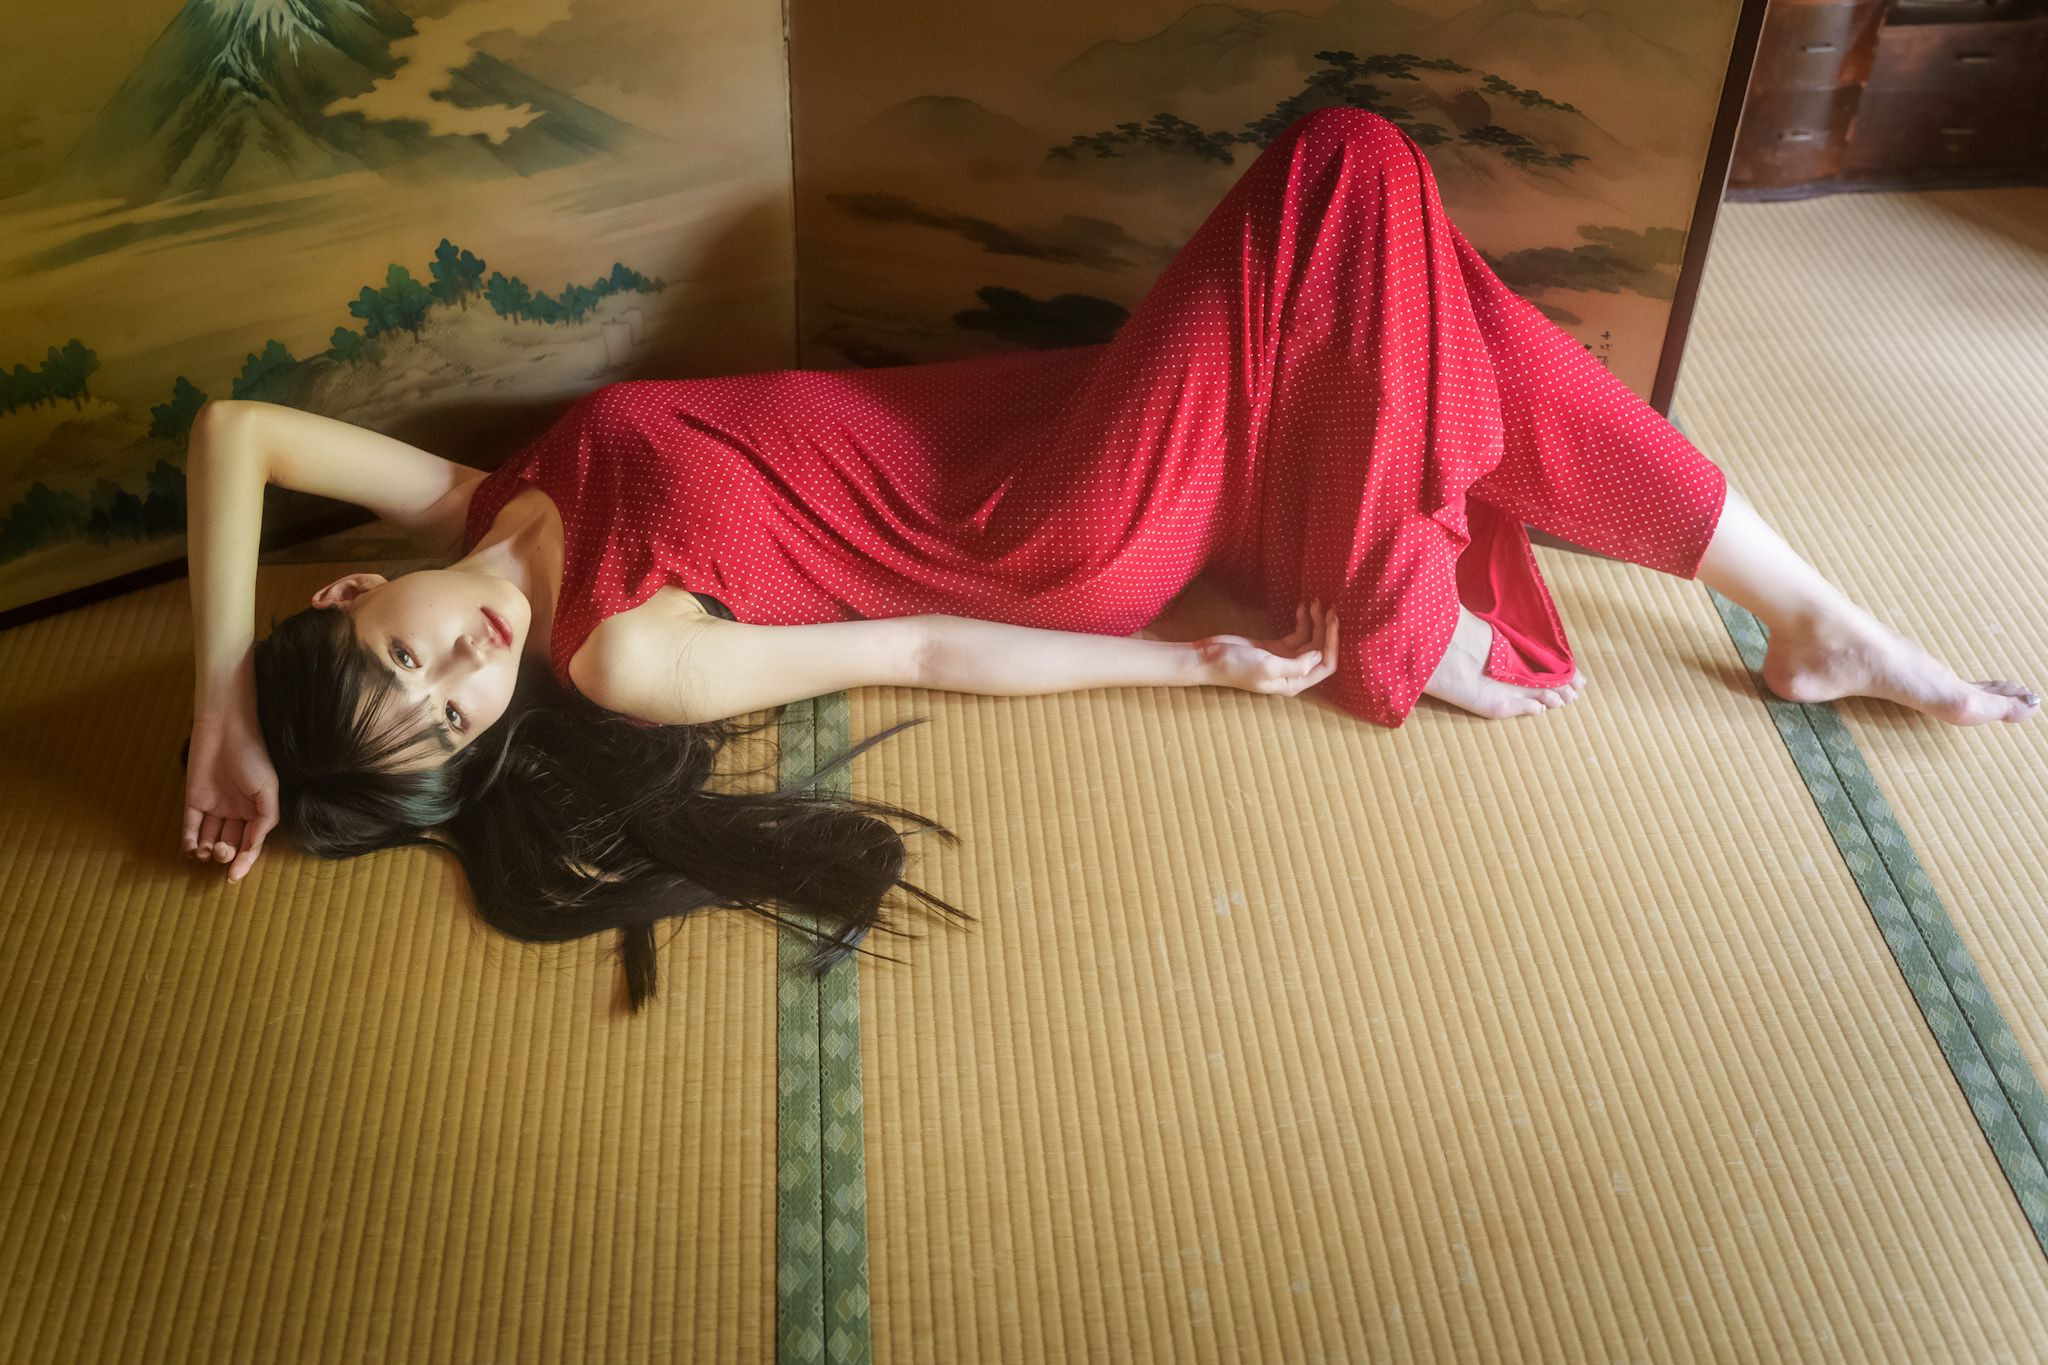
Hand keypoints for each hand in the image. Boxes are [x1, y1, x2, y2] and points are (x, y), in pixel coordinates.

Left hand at [182, 688, 278, 883]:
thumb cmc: (253, 756)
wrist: (226, 729)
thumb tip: (252, 847)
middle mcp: (237, 812)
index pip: (251, 843)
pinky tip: (190, 848)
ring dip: (206, 850)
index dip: (244, 861)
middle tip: (221, 850)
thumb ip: (264, 821)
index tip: (234, 876)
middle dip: (225, 853)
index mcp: (257, 811)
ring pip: (209, 838)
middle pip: (230, 843)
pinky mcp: (193, 800)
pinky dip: (189, 839)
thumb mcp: (269, 790)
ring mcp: (215, 806)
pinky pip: (190, 825)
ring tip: (205, 851)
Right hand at [1196, 598, 1338, 695]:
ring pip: (1310, 640)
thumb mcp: (1268, 667)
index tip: (1332, 621)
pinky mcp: (1276, 648)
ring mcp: (1285, 660)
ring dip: (1315, 621)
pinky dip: (1303, 621)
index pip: (1325, 666)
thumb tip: (1319, 656)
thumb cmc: (1236, 667)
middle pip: (1320, 651)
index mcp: (1294, 683)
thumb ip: (1296, 665)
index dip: (1332, 644)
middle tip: (1330, 607)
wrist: (1210, 658)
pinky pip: (1297, 634)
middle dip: (1327, 629)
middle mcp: (1293, 673)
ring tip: (1315, 602)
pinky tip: (1302, 608)